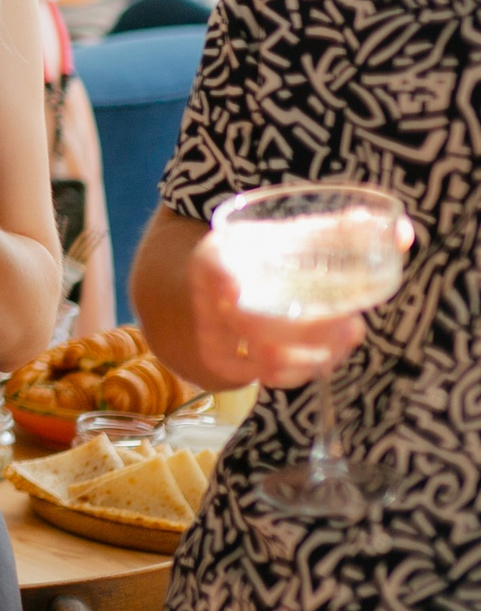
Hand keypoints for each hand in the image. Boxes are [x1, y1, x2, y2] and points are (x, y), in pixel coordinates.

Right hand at [184, 231, 398, 388]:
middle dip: (313, 329)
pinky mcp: (223, 363)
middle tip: (351, 322)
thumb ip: (342, 233)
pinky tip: (329, 352)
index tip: (238, 290)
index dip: (223, 280)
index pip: (214, 267)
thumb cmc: (264, 257)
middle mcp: (206, 297)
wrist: (219, 290)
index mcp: (216, 255)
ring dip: (318, 353)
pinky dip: (308, 368)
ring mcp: (213, 334)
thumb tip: (404, 232)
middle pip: (253, 324)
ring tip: (349, 334)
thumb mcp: (288, 237)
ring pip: (268, 359)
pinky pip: (272, 377)